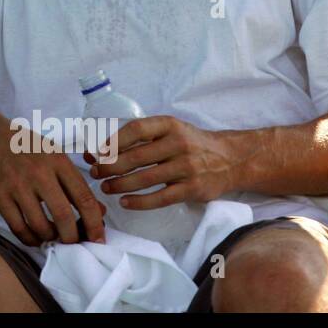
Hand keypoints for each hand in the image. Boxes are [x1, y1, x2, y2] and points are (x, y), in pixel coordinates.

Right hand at [0, 110, 106, 246]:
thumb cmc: (23, 146)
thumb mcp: (52, 155)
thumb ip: (75, 182)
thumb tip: (99, 212)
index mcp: (58, 161)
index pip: (84, 198)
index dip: (95, 224)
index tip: (98, 239)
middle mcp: (39, 173)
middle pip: (64, 217)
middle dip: (72, 237)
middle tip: (73, 243)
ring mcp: (17, 185)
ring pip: (40, 226)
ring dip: (49, 238)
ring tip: (52, 237)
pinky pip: (18, 227)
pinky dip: (29, 239)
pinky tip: (34, 237)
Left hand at [86, 116, 239, 211]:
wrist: (231, 159)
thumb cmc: (191, 143)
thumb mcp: (171, 131)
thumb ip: (142, 137)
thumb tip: (101, 149)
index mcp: (170, 125)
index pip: (136, 130)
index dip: (113, 141)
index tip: (97, 152)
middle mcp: (179, 143)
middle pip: (136, 157)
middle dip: (110, 167)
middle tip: (95, 174)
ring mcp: (187, 167)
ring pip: (145, 179)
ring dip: (120, 185)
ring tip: (106, 188)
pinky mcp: (193, 189)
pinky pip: (161, 198)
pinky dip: (139, 202)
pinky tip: (125, 202)